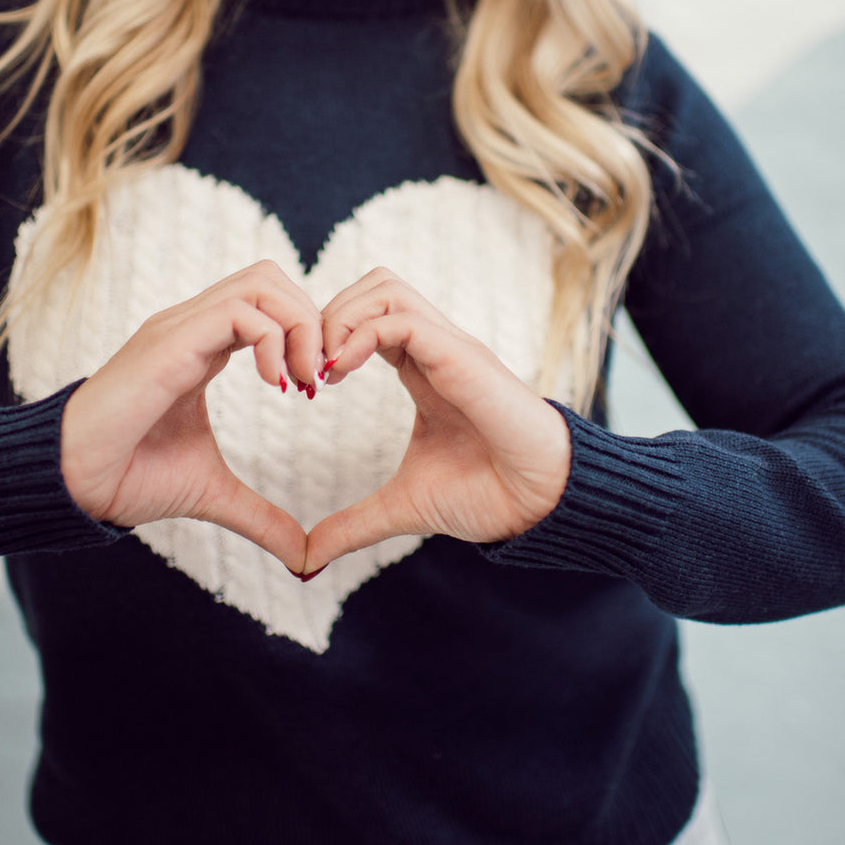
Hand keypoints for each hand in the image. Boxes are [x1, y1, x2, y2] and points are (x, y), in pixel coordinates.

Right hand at [60, 261, 321, 570]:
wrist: (76, 483)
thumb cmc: (131, 478)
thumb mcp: (214, 493)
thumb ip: (261, 516)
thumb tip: (303, 559)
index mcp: (202, 346)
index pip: (268, 303)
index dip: (305, 334)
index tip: (315, 388)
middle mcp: (192, 325)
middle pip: (270, 277)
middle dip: (312, 319)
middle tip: (318, 378)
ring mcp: (180, 328)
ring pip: (262, 281)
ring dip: (300, 325)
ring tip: (302, 381)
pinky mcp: (171, 343)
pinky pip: (239, 311)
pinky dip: (274, 339)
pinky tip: (276, 385)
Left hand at [304, 269, 570, 568]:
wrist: (539, 504)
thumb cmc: (486, 496)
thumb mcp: (401, 508)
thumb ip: (352, 525)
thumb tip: (306, 559)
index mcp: (423, 368)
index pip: (367, 317)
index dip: (328, 339)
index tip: (307, 385)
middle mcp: (435, 347)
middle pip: (372, 285)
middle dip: (327, 315)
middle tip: (307, 368)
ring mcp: (449, 346)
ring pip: (384, 286)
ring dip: (340, 318)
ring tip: (323, 368)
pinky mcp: (460, 356)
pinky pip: (401, 318)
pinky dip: (360, 334)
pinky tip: (341, 372)